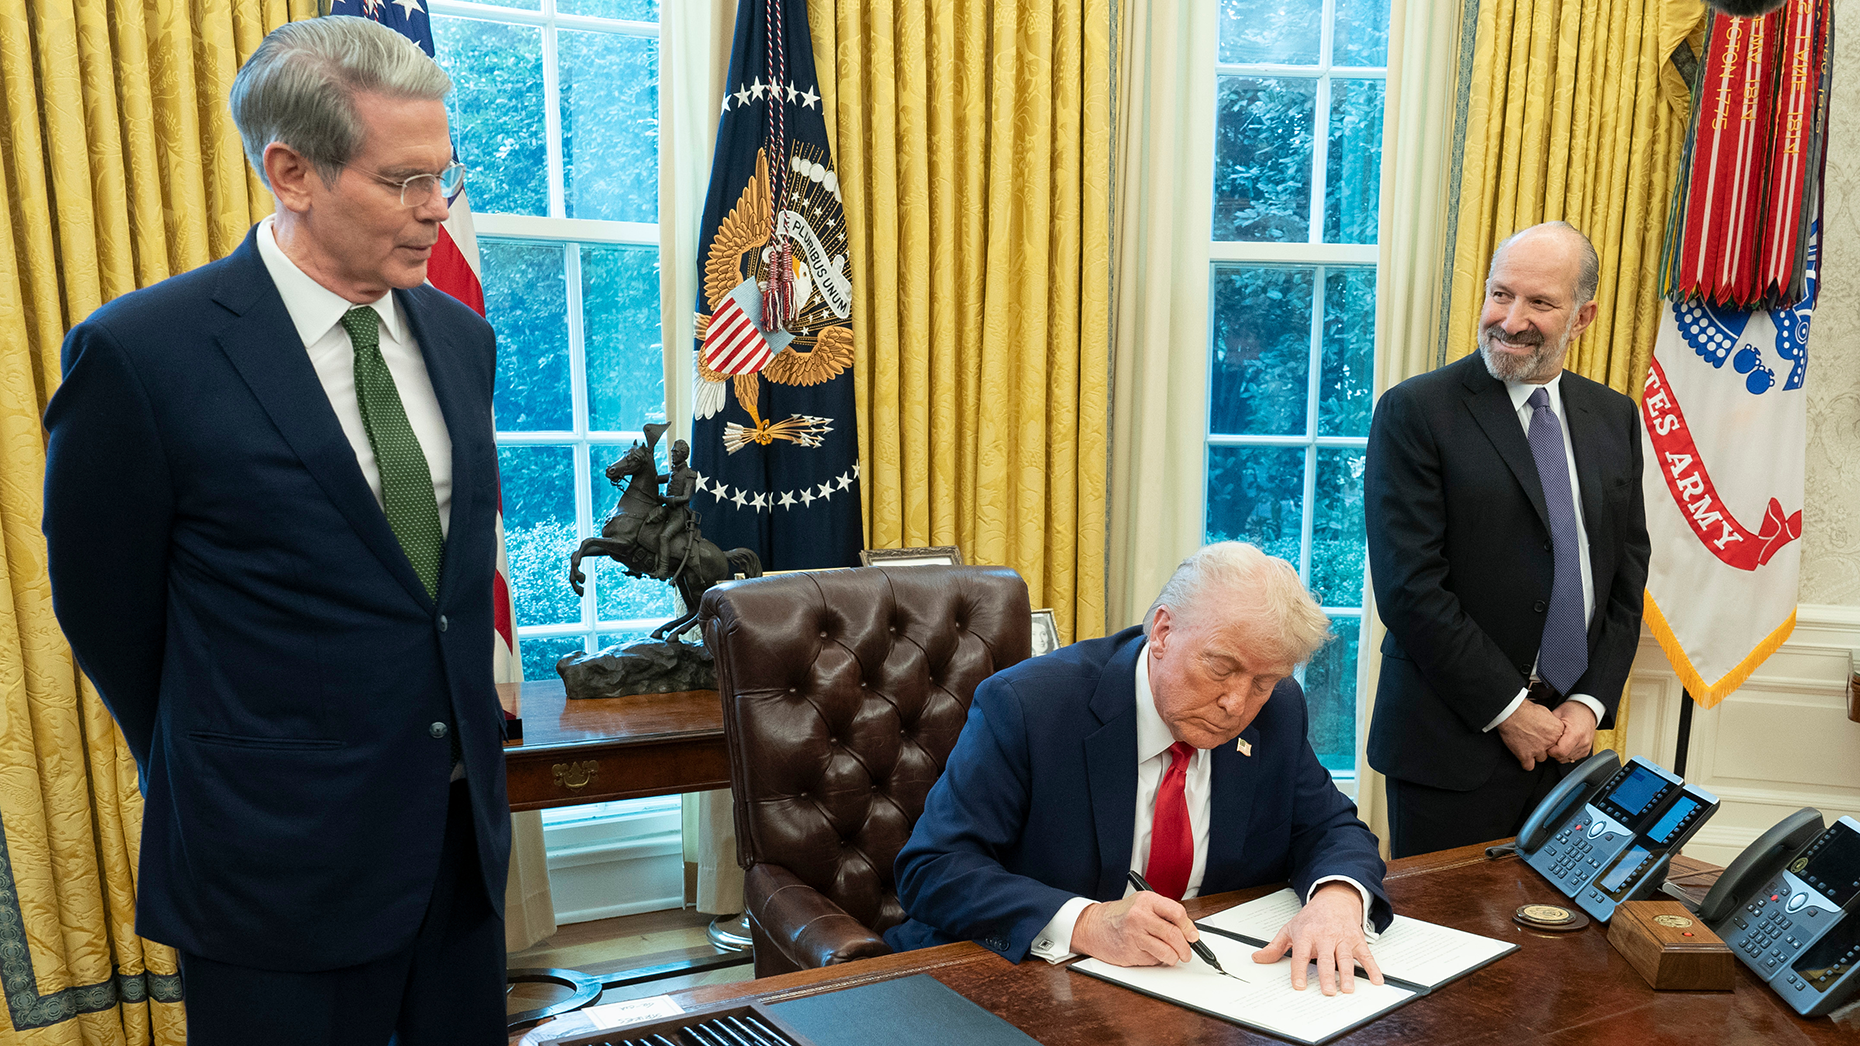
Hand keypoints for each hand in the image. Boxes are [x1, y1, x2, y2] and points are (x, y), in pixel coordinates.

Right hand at [1071, 892, 1197, 967]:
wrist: (1094, 926)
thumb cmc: (1122, 916)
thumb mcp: (1142, 905)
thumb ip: (1164, 914)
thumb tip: (1189, 932)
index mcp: (1146, 900)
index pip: (1177, 912)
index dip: (1189, 927)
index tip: (1193, 936)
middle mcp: (1140, 916)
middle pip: (1174, 935)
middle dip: (1185, 949)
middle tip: (1187, 953)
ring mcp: (1134, 934)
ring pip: (1167, 952)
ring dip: (1173, 958)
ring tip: (1171, 956)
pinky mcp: (1130, 952)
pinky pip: (1154, 960)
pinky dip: (1157, 960)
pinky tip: (1149, 952)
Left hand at [1250, 883, 1382, 994]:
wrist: (1334, 899)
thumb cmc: (1311, 918)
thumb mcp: (1290, 929)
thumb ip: (1275, 947)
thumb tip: (1258, 958)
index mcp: (1306, 935)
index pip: (1300, 954)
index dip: (1299, 971)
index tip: (1299, 986)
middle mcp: (1325, 936)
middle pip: (1325, 958)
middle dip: (1326, 976)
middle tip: (1327, 992)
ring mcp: (1342, 938)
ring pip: (1345, 958)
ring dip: (1347, 974)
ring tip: (1347, 990)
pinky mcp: (1357, 940)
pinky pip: (1366, 955)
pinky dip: (1372, 968)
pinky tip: (1376, 980)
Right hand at [1496, 700, 1565, 770]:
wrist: (1511, 713)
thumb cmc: (1525, 709)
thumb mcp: (1545, 711)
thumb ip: (1551, 722)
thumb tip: (1551, 726)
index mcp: (1557, 730)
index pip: (1560, 741)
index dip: (1551, 739)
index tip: (1545, 736)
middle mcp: (1550, 741)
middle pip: (1551, 751)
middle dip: (1544, 746)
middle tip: (1535, 739)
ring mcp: (1538, 749)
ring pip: (1541, 758)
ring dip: (1535, 753)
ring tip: (1527, 745)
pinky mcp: (1525, 755)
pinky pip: (1529, 766)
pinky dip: (1526, 763)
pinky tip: (1523, 756)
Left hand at [1547, 702, 1596, 762]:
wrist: (1588, 710)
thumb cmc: (1573, 710)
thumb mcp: (1558, 713)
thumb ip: (1549, 725)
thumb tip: (1539, 735)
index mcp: (1575, 733)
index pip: (1560, 752)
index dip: (1550, 750)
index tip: (1546, 744)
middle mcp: (1583, 742)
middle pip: (1563, 757)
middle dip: (1553, 752)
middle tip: (1551, 742)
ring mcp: (1585, 747)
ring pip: (1567, 759)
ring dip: (1560, 754)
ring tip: (1558, 742)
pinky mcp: (1586, 751)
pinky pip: (1572, 758)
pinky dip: (1566, 754)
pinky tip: (1564, 744)